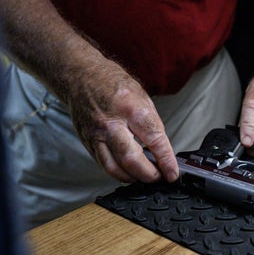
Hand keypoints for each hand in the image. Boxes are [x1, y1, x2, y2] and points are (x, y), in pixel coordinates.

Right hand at [67, 59, 178, 183]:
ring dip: (132, 177)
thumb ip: (151, 123)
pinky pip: (103, 164)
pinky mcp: (88, 142)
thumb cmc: (111, 82)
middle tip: (159, 176)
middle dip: (148, 174)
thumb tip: (161, 148)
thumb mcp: (141, 95)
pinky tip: (128, 170)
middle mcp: (110, 123)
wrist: (80, 76)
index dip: (166, 160)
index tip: (173, 172)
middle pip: (130, 159)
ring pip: (114, 168)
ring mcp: (96, 135)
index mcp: (129, 107)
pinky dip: (118, 172)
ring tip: (144, 176)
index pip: (153, 139)